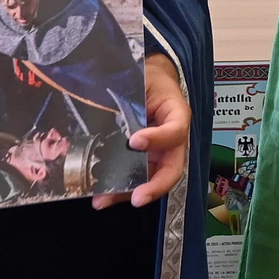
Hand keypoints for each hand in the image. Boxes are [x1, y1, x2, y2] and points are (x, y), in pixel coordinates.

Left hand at [94, 54, 190, 209]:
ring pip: (152, 179)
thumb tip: (107, 108)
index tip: (134, 141)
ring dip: (129, 192)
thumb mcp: (145, 78)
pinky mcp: (144, 159)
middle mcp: (173, 140)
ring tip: (103, 201)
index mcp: (177, 115)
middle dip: (154, 186)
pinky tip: (101, 195)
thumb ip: (134, 94)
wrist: (151, 79)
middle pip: (172, 168)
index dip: (157, 139)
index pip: (175, 131)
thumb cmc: (149, 77)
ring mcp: (158, 152)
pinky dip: (119, 189)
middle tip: (137, 197)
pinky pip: (135, 177)